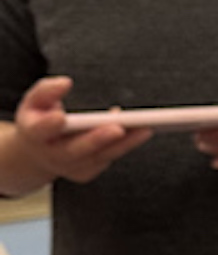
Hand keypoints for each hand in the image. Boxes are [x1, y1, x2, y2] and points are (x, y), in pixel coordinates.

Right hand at [10, 75, 151, 185]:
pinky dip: (124, 145)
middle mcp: (51, 155)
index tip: (61, 117)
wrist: (37, 152)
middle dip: (97, 139)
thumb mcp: (35, 100)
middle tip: (118, 128)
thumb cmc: (39, 118)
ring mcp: (69, 167)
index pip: (40, 130)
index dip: (49, 125)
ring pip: (99, 157)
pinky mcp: (86, 172)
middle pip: (75, 150)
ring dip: (123, 143)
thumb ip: (47, 90)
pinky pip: (108, 159)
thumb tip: (66, 82)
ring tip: (146, 127)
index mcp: (33, 134)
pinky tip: (141, 131)